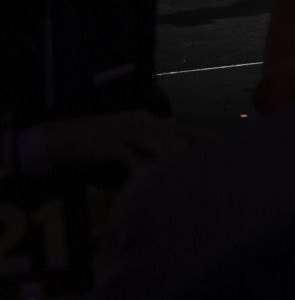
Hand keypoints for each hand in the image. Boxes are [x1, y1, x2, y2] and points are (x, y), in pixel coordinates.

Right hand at [39, 111, 210, 167]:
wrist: (62, 138)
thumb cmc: (101, 142)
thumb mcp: (133, 140)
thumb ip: (156, 144)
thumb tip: (178, 145)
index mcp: (152, 121)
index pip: (189, 128)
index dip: (209, 141)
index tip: (227, 157)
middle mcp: (143, 122)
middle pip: (176, 136)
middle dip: (192, 155)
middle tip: (209, 174)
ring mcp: (125, 131)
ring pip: (156, 142)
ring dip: (171, 159)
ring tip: (185, 176)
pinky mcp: (107, 144)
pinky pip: (128, 154)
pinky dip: (139, 165)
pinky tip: (148, 178)